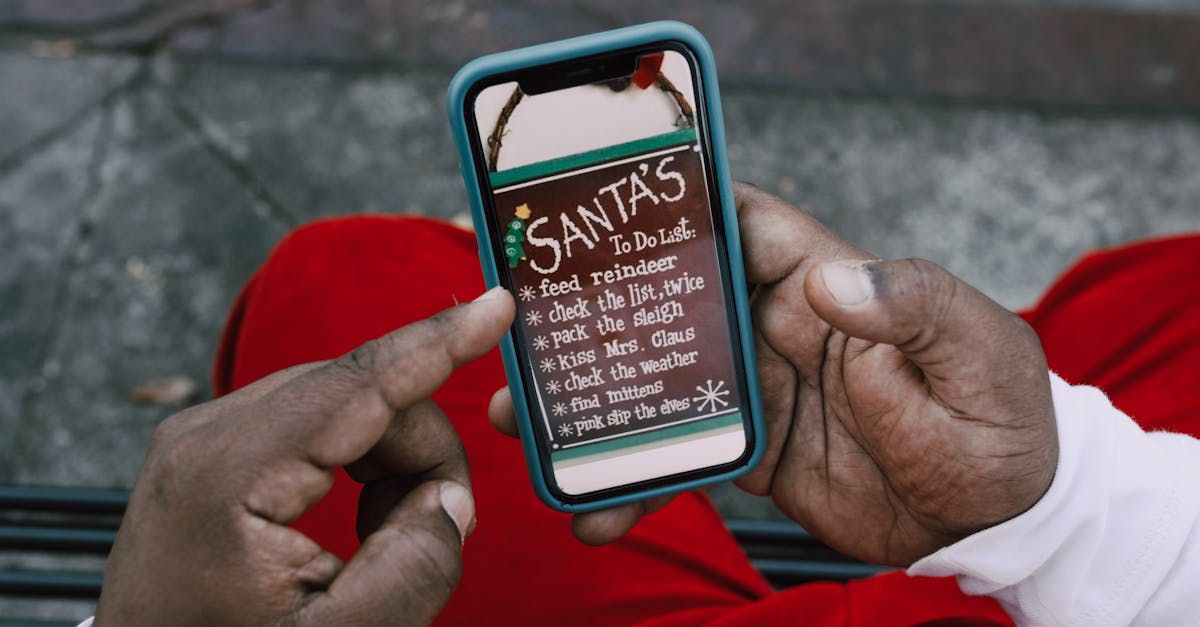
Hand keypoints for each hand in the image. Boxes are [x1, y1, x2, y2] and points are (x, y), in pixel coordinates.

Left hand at [95, 288, 514, 625]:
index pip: (358, 384)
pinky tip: (356, 526)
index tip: (497, 304)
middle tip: (436, 533)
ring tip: (381, 542)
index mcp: (229, 476)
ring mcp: (207, 435)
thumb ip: (409, 571)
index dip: (438, 343)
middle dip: (421, 456)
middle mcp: (209, 435)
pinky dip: (363, 467)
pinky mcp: (217, 446)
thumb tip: (447, 500)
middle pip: (363, 395)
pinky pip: (322, 424)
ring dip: (394, 467)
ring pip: (349, 405)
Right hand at [489, 184, 1057, 563]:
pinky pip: (686, 459)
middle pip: (678, 306)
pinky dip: (640, 482)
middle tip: (532, 332)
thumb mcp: (978, 352)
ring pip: (664, 384)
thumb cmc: (1002, 418)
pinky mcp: (756, 453)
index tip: (601, 212)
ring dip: (600, 401)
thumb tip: (833, 282)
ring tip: (529, 424)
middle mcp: (781, 331)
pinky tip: (599, 510)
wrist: (998, 521)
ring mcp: (762, 394)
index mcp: (826, 285)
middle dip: (603, 313)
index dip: (679, 209)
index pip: (743, 226)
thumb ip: (913, 308)